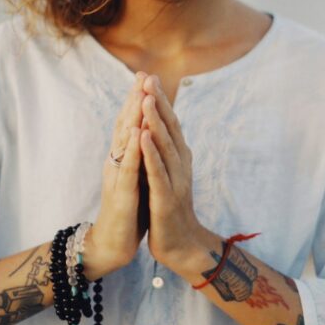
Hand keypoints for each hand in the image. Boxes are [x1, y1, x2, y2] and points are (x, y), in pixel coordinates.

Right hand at [87, 71, 148, 278]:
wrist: (113, 243)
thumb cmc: (126, 211)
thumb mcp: (135, 177)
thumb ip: (137, 156)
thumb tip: (145, 134)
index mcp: (122, 158)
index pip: (129, 123)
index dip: (136, 100)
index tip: (145, 76)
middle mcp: (116, 162)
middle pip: (124, 125)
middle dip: (134, 99)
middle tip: (142, 74)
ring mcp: (117, 176)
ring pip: (124, 142)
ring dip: (133, 117)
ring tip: (140, 94)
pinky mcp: (121, 193)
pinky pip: (128, 167)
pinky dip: (133, 149)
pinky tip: (138, 133)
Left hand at [138, 74, 204, 267]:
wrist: (181, 246)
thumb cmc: (170, 210)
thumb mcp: (168, 177)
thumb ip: (165, 154)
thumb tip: (157, 131)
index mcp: (178, 160)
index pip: (169, 125)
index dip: (160, 101)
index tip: (149, 77)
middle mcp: (180, 165)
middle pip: (169, 129)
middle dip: (158, 102)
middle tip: (149, 77)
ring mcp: (175, 181)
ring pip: (164, 146)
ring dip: (155, 121)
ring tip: (146, 98)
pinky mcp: (165, 197)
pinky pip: (157, 171)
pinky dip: (150, 152)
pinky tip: (143, 135)